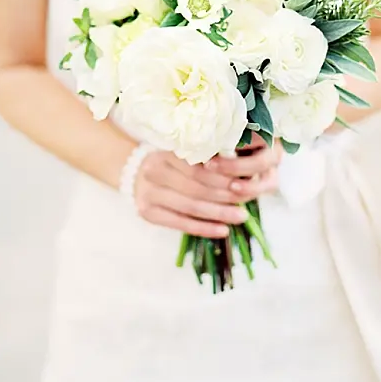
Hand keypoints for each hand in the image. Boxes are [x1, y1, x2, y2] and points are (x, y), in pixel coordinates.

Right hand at [134, 137, 280, 237]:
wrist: (132, 173)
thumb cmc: (170, 163)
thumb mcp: (184, 153)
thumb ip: (206, 159)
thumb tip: (242, 170)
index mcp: (166, 151)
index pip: (199, 167)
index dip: (223, 175)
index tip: (244, 180)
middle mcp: (154, 170)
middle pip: (196, 187)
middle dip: (225, 194)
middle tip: (247, 199)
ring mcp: (148, 193)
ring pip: (190, 206)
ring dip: (219, 213)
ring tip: (241, 216)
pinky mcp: (147, 212)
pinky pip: (180, 223)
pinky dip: (204, 228)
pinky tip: (222, 230)